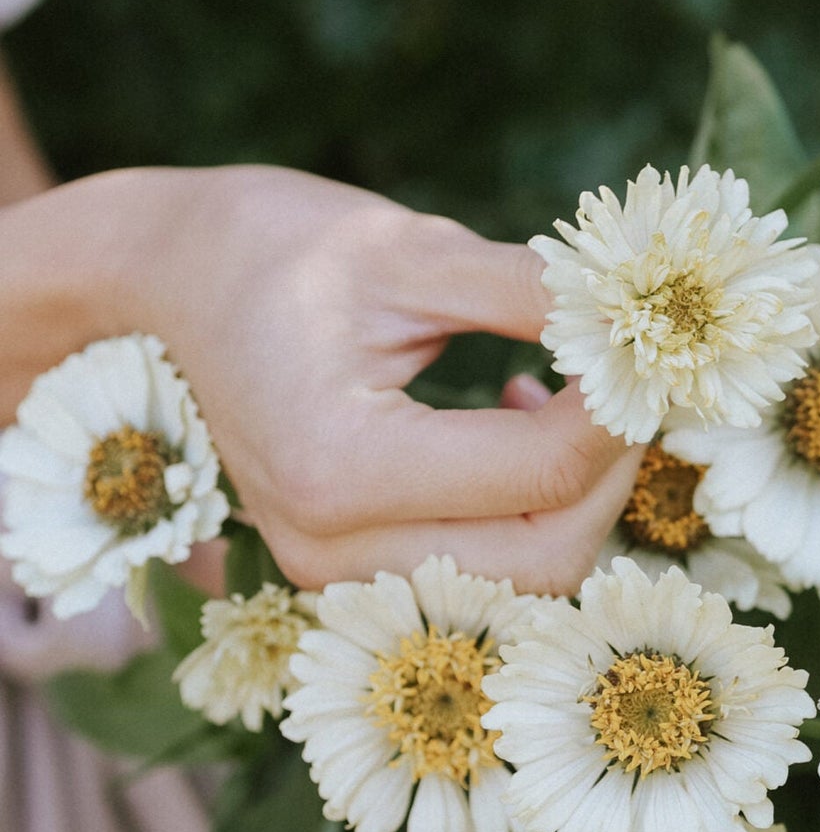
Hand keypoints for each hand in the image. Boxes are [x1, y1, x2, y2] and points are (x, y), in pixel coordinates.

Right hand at [121, 165, 636, 593]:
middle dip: (611, 471)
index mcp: (339, 466)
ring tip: (559, 394)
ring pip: (523, 584)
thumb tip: (639, 324)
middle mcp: (332, 550)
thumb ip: (532, 294)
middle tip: (623, 379)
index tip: (641, 339)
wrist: (165, 283)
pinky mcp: (347, 576)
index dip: (620, 406)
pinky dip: (528, 517)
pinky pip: (481, 577)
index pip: (544, 470)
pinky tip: (515, 424)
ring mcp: (333, 577)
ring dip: (574, 499)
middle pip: (548, 558)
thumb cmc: (275, 247)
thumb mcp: (410, 249)